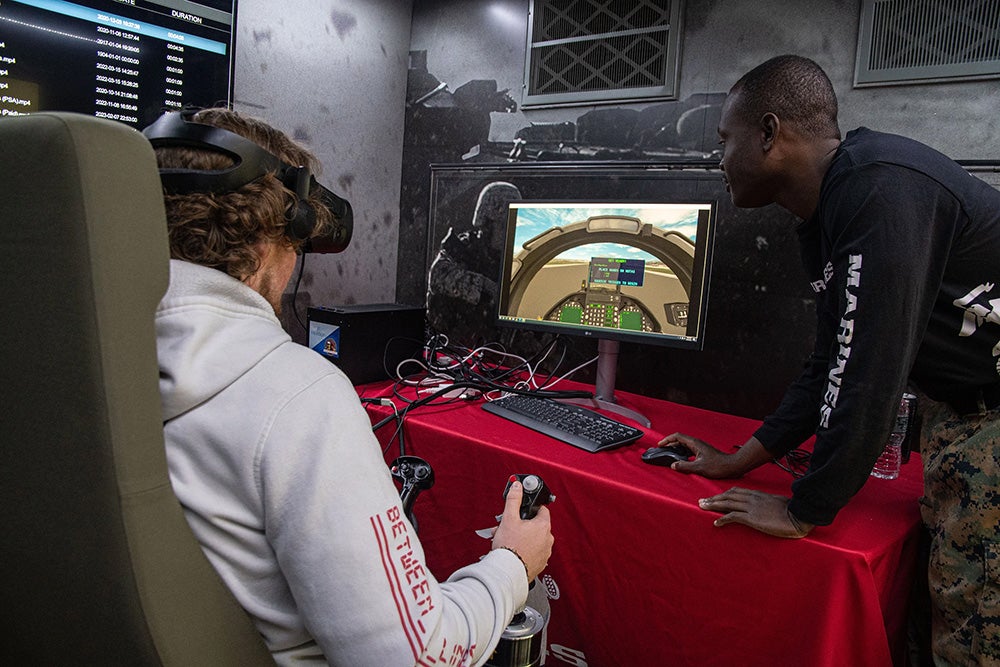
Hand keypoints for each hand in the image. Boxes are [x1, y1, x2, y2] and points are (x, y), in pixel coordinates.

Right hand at [491, 481, 553, 580]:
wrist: (508, 571)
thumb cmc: (510, 547)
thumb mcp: (508, 518)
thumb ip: (514, 500)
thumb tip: (517, 487)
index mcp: (543, 526)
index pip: (542, 509)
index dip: (530, 508)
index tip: (523, 510)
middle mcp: (547, 539)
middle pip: (536, 525)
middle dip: (522, 524)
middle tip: (509, 526)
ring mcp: (545, 552)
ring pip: (534, 539)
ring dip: (522, 537)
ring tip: (507, 539)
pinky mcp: (540, 563)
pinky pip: (533, 552)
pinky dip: (525, 549)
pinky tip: (513, 550)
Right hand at [657, 433, 748, 478]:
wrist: (732, 466)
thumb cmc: (718, 466)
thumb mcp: (699, 467)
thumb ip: (684, 466)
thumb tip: (673, 465)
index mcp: (695, 443)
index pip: (677, 436)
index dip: (667, 439)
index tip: (660, 444)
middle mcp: (697, 443)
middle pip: (679, 440)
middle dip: (669, 444)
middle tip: (662, 450)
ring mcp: (700, 448)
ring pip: (684, 446)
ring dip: (676, 449)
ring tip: (669, 455)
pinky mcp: (702, 452)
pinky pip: (688, 451)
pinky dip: (682, 454)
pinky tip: (681, 460)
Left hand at [697, 487, 813, 538]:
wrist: (798, 516)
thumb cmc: (792, 511)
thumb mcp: (778, 501)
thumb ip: (768, 501)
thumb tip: (766, 504)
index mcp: (757, 494)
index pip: (736, 491)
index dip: (723, 494)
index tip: (715, 496)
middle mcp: (751, 498)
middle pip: (727, 496)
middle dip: (713, 498)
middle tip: (702, 501)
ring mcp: (751, 507)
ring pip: (726, 504)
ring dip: (713, 506)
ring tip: (702, 508)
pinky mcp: (752, 518)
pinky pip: (733, 516)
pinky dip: (722, 519)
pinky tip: (716, 523)